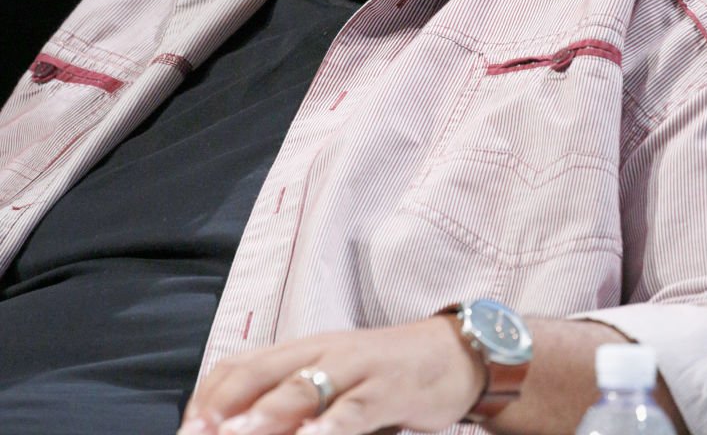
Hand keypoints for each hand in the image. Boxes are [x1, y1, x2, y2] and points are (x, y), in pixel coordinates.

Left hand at [178, 315, 485, 434]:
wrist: (450, 355)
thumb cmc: (382, 375)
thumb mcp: (332, 381)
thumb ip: (294, 398)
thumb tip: (245, 424)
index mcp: (303, 350)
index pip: (242, 364)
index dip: (210, 395)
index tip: (187, 427)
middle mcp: (322, 352)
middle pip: (262, 373)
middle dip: (223, 408)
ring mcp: (354, 368)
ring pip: (302, 388)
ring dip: (266, 415)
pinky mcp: (386, 388)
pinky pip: (354, 410)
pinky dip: (331, 427)